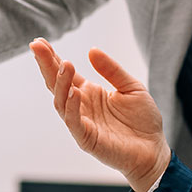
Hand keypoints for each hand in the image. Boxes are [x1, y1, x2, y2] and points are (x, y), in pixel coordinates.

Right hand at [28, 39, 169, 191]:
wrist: (154, 149)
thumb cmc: (142, 120)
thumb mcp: (131, 87)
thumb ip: (112, 70)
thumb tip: (92, 50)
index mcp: (89, 93)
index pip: (65, 73)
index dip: (52, 58)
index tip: (39, 42)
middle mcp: (80, 106)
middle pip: (56, 84)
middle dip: (46, 65)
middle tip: (37, 47)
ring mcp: (81, 123)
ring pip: (61, 102)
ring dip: (61, 83)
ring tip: (66, 64)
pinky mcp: (86, 139)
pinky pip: (74, 122)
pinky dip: (72, 107)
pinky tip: (74, 92)